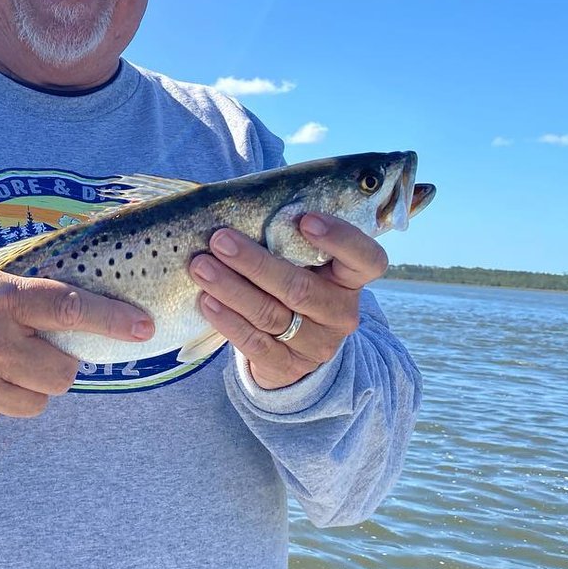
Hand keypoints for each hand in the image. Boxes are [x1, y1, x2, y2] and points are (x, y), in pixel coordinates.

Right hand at [0, 250, 154, 423]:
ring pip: (36, 402)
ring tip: (12, 363)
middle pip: (62, 374)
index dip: (111, 320)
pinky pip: (0, 413)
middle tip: (47, 346)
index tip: (141, 327)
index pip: (68, 308)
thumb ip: (6, 276)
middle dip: (65, 363)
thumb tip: (42, 280)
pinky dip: (2, 398)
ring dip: (35, 385)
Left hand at [189, 213, 389, 389]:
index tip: (305, 219)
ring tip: (201, 267)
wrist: (293, 346)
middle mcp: (340, 313)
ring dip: (232, 288)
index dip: (341, 239)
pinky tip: (207, 301)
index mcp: (350, 279)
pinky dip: (228, 321)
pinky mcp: (287, 365)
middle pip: (300, 288)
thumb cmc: (293, 282)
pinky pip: (255, 343)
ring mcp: (316, 344)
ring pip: (271, 314)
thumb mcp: (303, 263)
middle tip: (220, 240)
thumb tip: (243, 203)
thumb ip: (288, 239)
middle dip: (255, 263)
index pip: (366, 259)